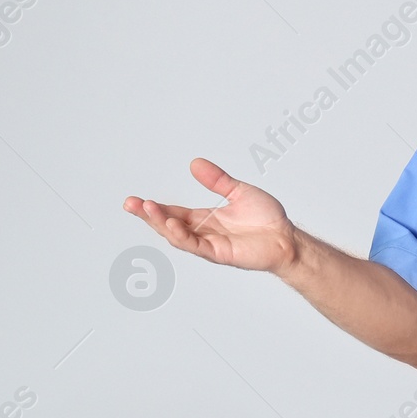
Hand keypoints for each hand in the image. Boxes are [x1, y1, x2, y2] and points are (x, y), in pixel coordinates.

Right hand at [123, 158, 297, 273]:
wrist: (286, 237)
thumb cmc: (266, 219)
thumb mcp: (238, 191)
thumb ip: (217, 180)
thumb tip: (195, 163)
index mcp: (204, 219)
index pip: (172, 212)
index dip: (154, 208)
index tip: (135, 200)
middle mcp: (203, 232)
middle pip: (168, 224)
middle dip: (148, 215)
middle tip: (130, 204)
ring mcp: (209, 244)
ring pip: (177, 236)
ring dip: (160, 223)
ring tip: (147, 209)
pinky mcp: (220, 253)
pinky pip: (196, 245)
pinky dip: (182, 236)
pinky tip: (171, 224)